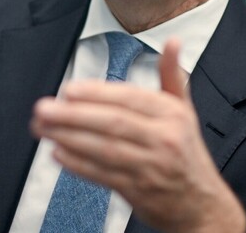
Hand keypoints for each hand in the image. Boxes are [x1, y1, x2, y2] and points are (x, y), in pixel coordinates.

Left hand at [31, 39, 245, 232]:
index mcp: (172, 114)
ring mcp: (151, 167)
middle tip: (44, 108)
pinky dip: (79, 165)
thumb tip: (172, 42)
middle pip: (113, 123)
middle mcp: (164, 139)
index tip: (69, 90)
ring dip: (69, 138)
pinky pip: (104, 175)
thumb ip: (171, 75)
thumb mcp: (185, 110)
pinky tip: (58, 153)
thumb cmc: (186, 152)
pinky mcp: (139, 192)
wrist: (202, 205)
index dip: (97, 93)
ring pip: (105, 149)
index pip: (130, 98)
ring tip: (43, 128)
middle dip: (73, 115)